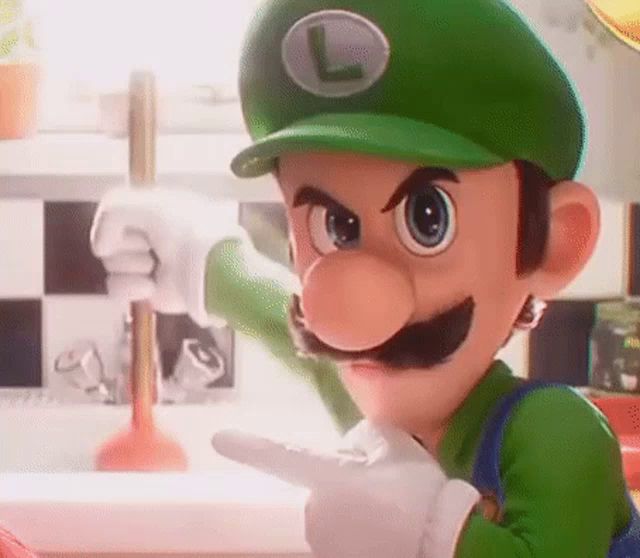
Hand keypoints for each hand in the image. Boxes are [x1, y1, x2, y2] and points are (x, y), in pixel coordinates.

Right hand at [91, 187, 244, 326]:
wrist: (209, 270)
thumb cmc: (184, 232)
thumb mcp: (147, 206)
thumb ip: (112, 212)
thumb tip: (101, 247)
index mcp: (157, 209)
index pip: (116, 208)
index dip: (117, 217)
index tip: (130, 220)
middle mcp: (152, 235)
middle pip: (110, 236)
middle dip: (126, 242)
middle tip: (150, 244)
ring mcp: (149, 264)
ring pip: (111, 263)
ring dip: (130, 264)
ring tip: (154, 265)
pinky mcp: (147, 290)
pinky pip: (116, 287)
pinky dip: (129, 287)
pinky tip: (150, 285)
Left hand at [212, 421, 479, 557]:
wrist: (444, 541)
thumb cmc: (415, 489)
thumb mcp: (392, 444)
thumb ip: (362, 439)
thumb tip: (351, 450)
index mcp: (325, 478)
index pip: (277, 456)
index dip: (247, 446)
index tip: (219, 438)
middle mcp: (315, 514)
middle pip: (319, 487)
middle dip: (341, 482)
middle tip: (381, 483)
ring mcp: (326, 544)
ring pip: (332, 513)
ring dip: (352, 507)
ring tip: (391, 509)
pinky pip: (345, 535)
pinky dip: (362, 529)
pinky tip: (391, 528)